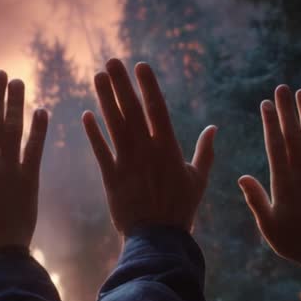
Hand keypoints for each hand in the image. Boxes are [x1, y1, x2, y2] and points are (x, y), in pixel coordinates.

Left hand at [82, 60, 215, 234]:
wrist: (158, 240)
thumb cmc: (181, 210)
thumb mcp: (198, 179)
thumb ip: (205, 152)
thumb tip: (214, 128)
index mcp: (169, 149)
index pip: (157, 109)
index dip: (148, 86)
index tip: (140, 65)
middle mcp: (146, 151)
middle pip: (132, 111)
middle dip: (122, 84)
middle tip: (112, 61)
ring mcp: (127, 163)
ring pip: (114, 125)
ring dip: (105, 100)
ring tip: (98, 77)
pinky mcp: (111, 177)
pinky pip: (100, 151)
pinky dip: (93, 133)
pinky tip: (86, 115)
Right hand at [238, 85, 300, 268]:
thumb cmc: (295, 242)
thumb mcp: (269, 226)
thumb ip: (256, 200)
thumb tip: (242, 177)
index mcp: (284, 184)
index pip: (276, 147)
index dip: (270, 124)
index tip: (265, 104)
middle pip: (294, 136)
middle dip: (286, 111)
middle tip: (282, 88)